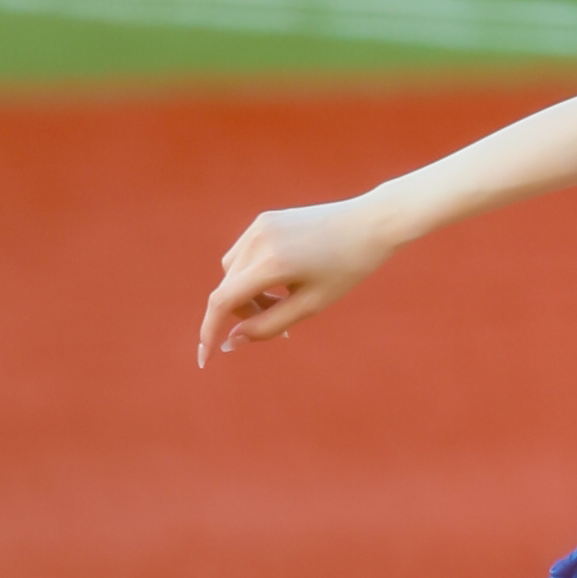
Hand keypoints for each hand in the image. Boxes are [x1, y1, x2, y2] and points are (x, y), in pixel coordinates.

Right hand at [198, 193, 394, 366]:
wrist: (370, 224)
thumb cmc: (347, 268)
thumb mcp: (311, 305)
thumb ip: (268, 326)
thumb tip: (230, 342)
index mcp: (272, 263)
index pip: (222, 301)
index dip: (209, 331)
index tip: (206, 358)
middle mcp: (258, 240)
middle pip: (227, 288)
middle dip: (243, 313)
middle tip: (280, 327)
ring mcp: (258, 226)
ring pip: (231, 272)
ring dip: (246, 293)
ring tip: (283, 299)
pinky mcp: (264, 219)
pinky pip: (243, 254)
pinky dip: (251, 273)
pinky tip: (283, 277)